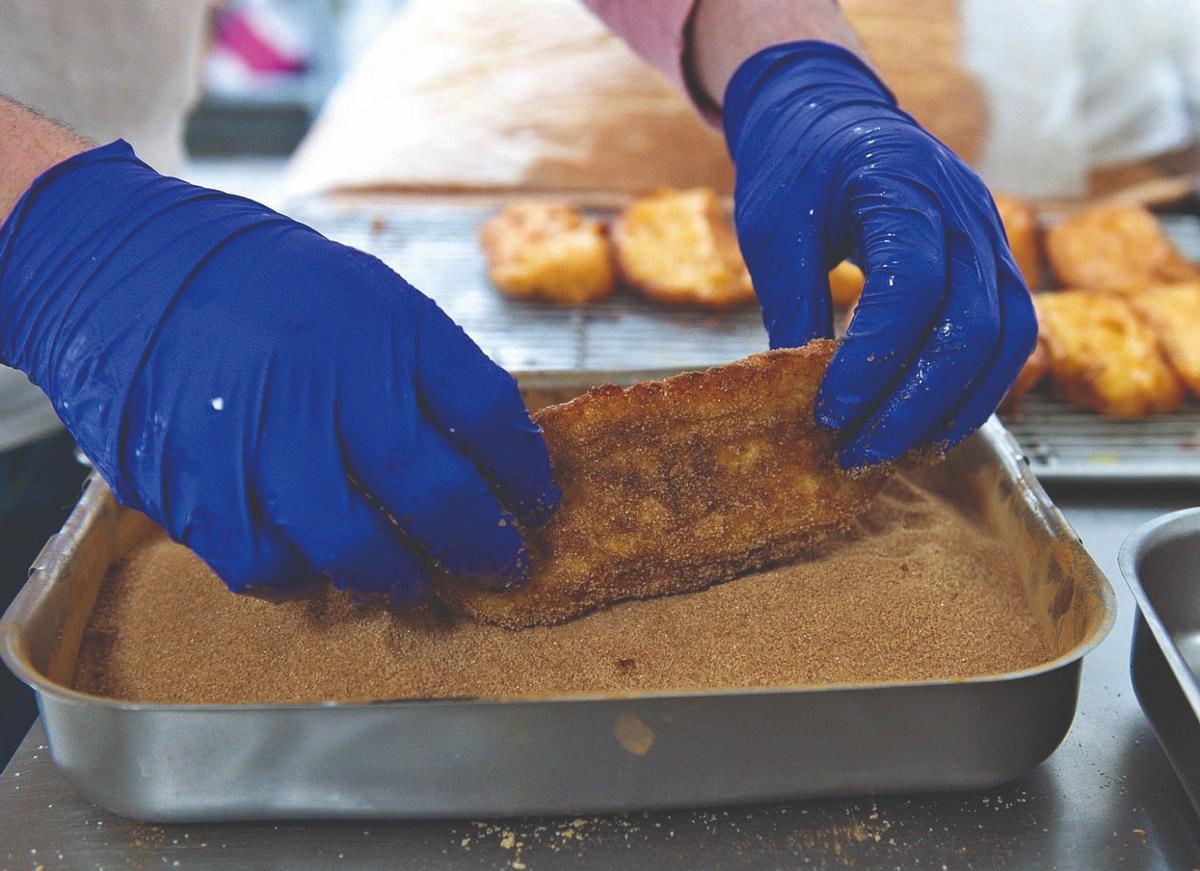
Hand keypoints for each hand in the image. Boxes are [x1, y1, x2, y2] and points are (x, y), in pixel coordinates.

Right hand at [0, 141, 557, 603]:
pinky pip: (265, 563)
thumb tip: (486, 447)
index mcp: (383, 325)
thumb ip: (422, 366)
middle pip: (432, 489)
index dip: (525, 468)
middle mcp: (329, 382)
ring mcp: (260, 438)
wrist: (124, 267)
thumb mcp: (363, 294)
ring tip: (415, 585)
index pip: (486, 410)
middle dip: (480, 542)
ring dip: (396, 578)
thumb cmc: (261, 285)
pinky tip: (314, 567)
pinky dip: (299, 578)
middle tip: (503, 567)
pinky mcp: (195, 484)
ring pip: (351, 544)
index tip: (539, 501)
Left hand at [722, 41, 1036, 466]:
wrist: (832, 115)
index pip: (910, 286)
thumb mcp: (775, 230)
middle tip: (859, 453)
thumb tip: (798, 401)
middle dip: (914, 404)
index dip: (873, 360)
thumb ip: (793, 307)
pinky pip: (1010, 334)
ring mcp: (990, 235)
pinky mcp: (994, 262)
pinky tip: (934, 425)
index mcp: (902, 186)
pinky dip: (979, 388)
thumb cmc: (798, 168)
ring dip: (956, 407)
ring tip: (901, 453)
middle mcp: (964, 210)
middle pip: (969, 324)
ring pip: (1006, 337)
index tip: (829, 412)